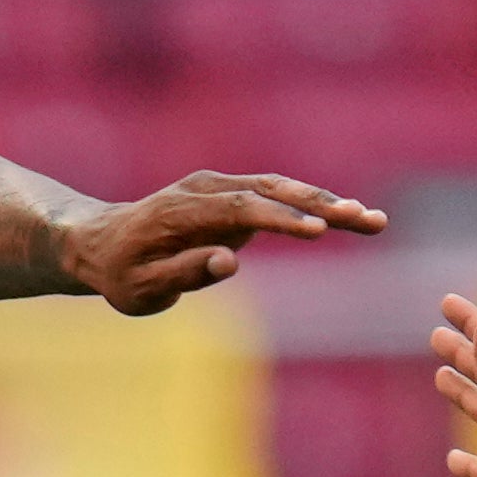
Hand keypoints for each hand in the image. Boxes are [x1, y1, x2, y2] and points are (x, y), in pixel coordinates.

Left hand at [59, 170, 381, 314]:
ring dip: (327, 203)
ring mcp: (219, 186)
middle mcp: (203, 189)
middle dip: (320, 205)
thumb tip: (229, 262)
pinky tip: (351, 218)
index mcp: (180, 211)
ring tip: (375, 221)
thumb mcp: (141, 289)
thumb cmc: (121, 274)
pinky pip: (277, 196)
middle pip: (270, 190)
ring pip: (281, 189)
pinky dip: (313, 206)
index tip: (317, 231)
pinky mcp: (232, 193)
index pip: (238, 208)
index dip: (279, 218)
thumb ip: (183, 274)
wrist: (102, 243)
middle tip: (366, 219)